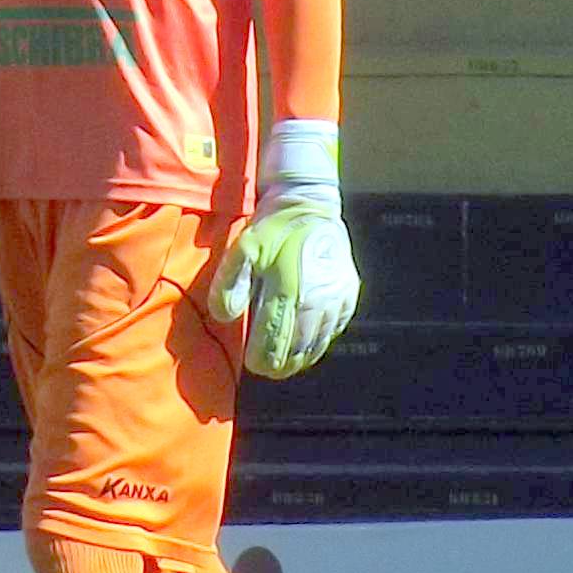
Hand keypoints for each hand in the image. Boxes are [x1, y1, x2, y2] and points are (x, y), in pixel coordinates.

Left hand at [209, 120, 358, 377]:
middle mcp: (318, 299)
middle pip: (298, 350)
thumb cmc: (272, 228)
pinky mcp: (349, 296)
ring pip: (318, 345)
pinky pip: (333, 331)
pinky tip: (304, 344)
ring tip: (283, 363)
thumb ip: (230, 282)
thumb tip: (224, 316)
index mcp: (289, 289)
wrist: (311, 204)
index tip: (252, 363)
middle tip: (266, 368)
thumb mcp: (244, 247)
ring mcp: (337, 299)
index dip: (262, 359)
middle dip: (280, 364)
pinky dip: (318, 343)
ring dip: (299, 358)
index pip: (274, 341)